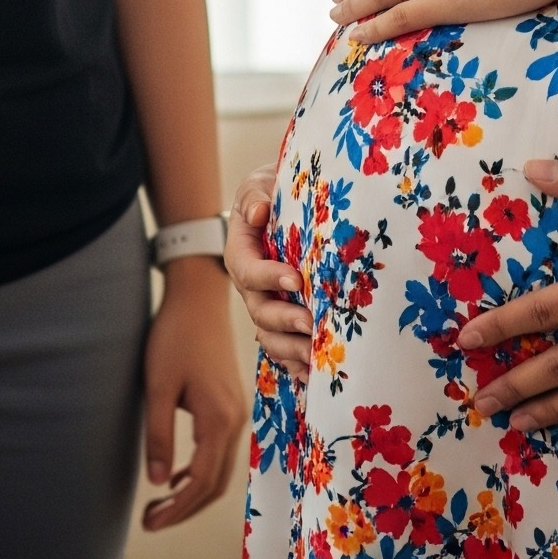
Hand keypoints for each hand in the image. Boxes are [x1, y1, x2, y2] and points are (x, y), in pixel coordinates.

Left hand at [138, 262, 248, 531]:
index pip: (201, 481)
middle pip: (216, 483)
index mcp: (219, 417)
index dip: (176, 509)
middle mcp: (235, 418)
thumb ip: (159, 436)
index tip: (148, 523)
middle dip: (184, 509)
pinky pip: (220, 451)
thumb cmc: (175, 337)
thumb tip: (159, 484)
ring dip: (193, 493)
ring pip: (220, 470)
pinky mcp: (230, 403)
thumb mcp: (158, 386)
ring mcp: (236, 411)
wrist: (199, 297)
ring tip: (159, 505)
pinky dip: (201, 472)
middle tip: (149, 521)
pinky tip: (177, 475)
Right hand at [225, 164, 309, 379]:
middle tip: (312, 323)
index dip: (268, 278)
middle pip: (260, 312)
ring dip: (291, 349)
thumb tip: (258, 214)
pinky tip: (314, 374)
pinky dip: (296, 363)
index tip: (295, 280)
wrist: (287, 202)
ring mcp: (266, 305)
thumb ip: (255, 196)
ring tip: (316, 356)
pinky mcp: (284, 317)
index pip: (248, 271)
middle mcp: (252, 286)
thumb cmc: (272, 191)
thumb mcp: (258, 184)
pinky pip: (284, 348)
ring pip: (269, 337)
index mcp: (242, 254)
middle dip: (284, 321)